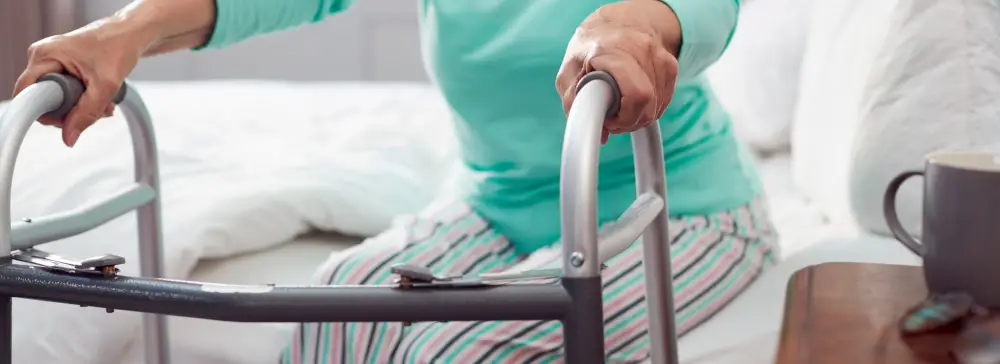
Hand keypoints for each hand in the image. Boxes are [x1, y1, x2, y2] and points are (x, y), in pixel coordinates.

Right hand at [11, 19, 150, 146]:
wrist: (131, 34)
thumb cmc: (119, 47)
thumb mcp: (105, 86)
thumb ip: (86, 114)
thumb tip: (69, 138)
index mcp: (44, 56)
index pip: (27, 93)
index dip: (45, 112)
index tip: (68, 117)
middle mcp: (43, 57)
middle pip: (44, 100)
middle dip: (70, 111)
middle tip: (96, 108)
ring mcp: (52, 63)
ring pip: (57, 100)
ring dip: (81, 108)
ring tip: (104, 102)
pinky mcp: (62, 68)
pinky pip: (65, 93)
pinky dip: (84, 100)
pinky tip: (101, 99)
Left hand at [556, 0, 681, 143]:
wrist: (619, 21)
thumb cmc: (591, 45)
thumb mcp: (569, 69)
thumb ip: (574, 101)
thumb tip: (599, 132)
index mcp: (613, 50)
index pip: (636, 96)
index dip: (621, 119)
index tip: (607, 121)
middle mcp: (642, 51)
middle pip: (647, 107)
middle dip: (627, 122)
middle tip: (611, 117)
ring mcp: (660, 58)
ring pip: (656, 109)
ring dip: (636, 117)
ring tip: (619, 106)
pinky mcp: (671, 67)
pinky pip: (663, 103)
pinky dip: (647, 110)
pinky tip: (632, 100)